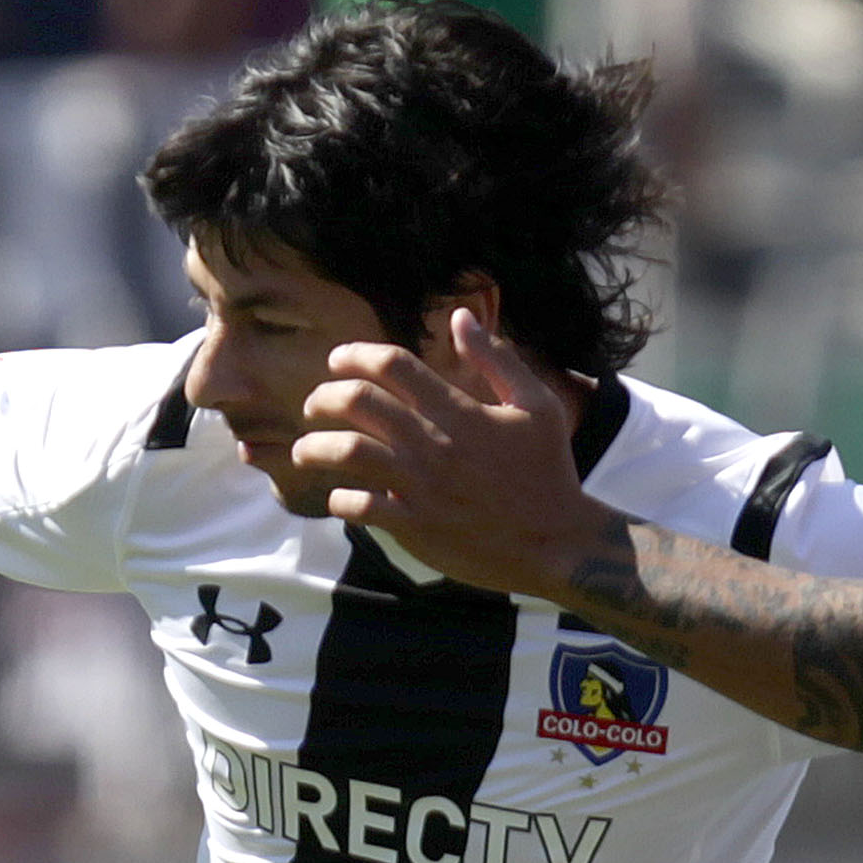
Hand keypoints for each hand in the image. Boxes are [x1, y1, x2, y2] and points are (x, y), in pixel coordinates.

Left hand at [289, 308, 607, 595]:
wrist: (557, 543)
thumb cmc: (548, 472)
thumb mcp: (536, 406)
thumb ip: (497, 360)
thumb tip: (462, 318)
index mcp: (460, 411)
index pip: (393, 366)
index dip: (356, 355)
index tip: (337, 361)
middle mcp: (434, 444)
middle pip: (358, 402)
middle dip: (324, 397)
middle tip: (313, 405)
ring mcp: (421, 486)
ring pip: (347, 453)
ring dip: (315, 447)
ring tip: (304, 451)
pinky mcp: (415, 527)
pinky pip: (360, 507)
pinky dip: (340, 500)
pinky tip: (340, 496)